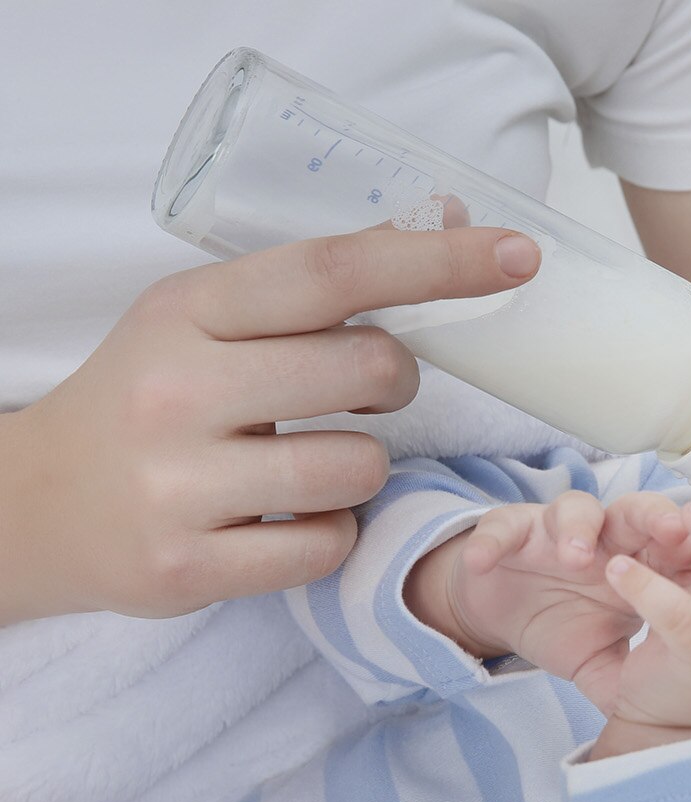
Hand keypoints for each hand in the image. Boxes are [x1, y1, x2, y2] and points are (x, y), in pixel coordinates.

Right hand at [0, 226, 539, 624]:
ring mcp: (179, 485)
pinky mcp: (188, 567)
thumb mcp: (207, 318)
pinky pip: (329, 546)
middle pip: (368, 370)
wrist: (39, 506)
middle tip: (364, 391)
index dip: (436, 261)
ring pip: (359, 468)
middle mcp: (178, 390)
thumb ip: (315, 284)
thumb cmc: (152, 397)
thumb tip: (441, 220)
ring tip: (307, 462)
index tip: (517, 255)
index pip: (333, 272)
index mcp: (189, 310)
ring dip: (362, 466)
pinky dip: (330, 532)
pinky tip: (282, 518)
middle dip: (395, 382)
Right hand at [407, 490, 690, 712]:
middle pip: (638, 512)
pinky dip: (492, 541)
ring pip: (577, 509)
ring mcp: (559, 531)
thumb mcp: (603, 660)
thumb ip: (631, 675)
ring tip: (575, 557)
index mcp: (639, 564)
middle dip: (656, 517)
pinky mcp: (512, 531)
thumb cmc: (565, 628)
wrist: (506, 617)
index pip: (677, 544)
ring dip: (578, 527)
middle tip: (670, 532)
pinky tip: (483, 561)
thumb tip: (670, 728)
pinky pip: (501, 527)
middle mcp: (605, 538)